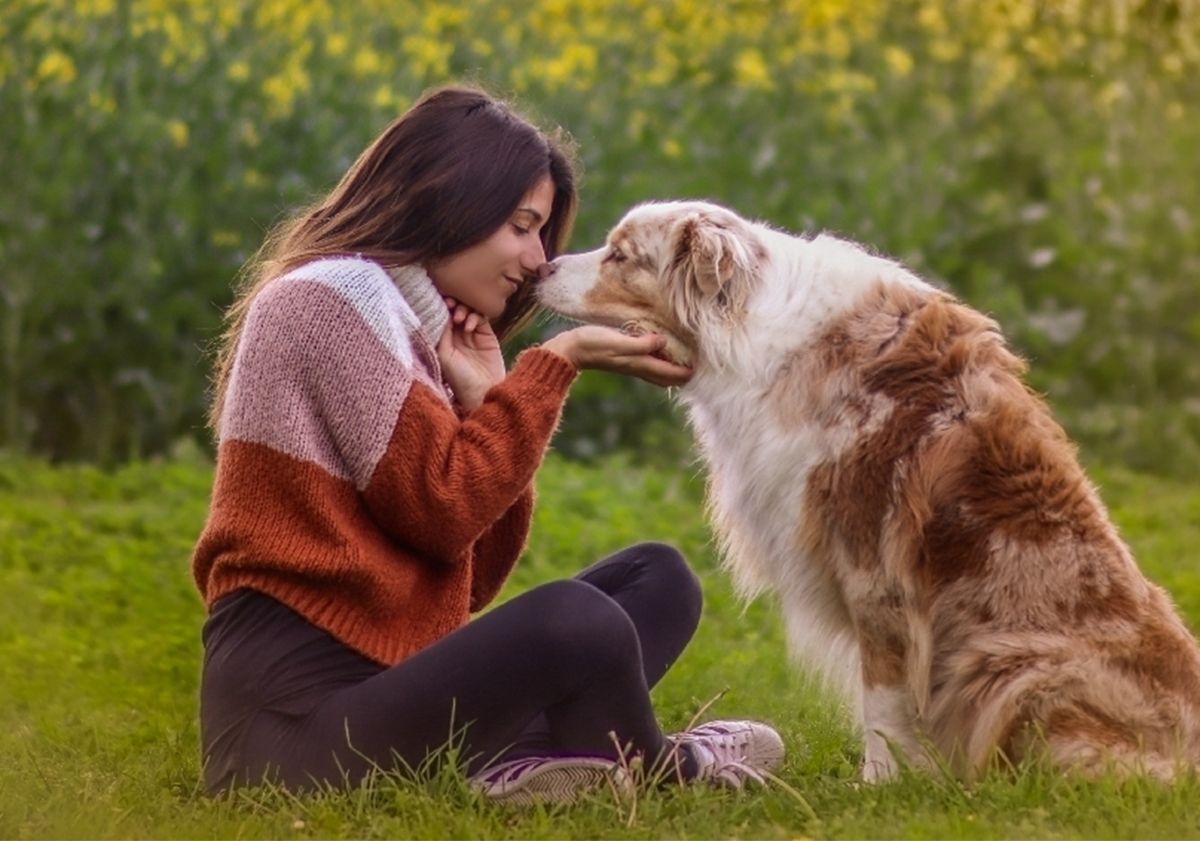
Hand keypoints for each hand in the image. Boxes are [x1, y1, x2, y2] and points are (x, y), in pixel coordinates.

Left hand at [437, 297, 505, 410]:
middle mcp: (457, 336)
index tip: (440, 302)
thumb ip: (443, 334)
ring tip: (460, 318)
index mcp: (444, 340)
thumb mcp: (444, 356)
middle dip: (453, 305)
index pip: (442, 317)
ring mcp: (473, 334)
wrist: (483, 392)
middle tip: (451, 305)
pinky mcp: (487, 335)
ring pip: (468, 311)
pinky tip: (470, 327)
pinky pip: (481, 318)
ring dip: (463, 310)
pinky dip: (475, 317)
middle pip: (455, 310)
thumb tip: (443, 313)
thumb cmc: (459, 379)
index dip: (441, 307)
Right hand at [542, 325, 692, 387]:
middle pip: (668, 378)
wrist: (569, 350)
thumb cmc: (591, 343)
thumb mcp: (617, 341)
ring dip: (673, 369)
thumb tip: (662, 342)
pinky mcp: (624, 357)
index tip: (704, 365)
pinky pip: (649, 363)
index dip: (688, 372)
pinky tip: (661, 351)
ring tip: (686, 361)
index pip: (672, 374)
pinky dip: (660, 362)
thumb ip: (640, 343)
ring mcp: (631, 364)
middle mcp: (638, 367)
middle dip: (684, 374)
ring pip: (659, 372)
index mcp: (640, 364)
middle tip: (700, 365)